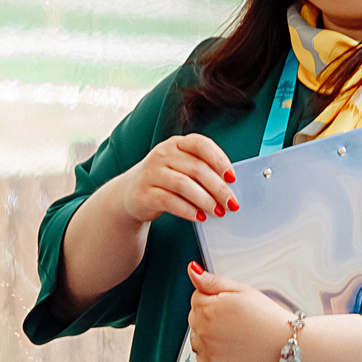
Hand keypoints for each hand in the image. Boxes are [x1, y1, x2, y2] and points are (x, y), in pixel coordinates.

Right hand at [114, 134, 239, 225]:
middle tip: (231, 203)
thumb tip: (228, 188)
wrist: (129, 193)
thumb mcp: (180, 167)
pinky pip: (170, 201)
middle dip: (218, 188)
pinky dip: (188, 210)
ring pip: (184, 185)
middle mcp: (162, 155)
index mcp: (176, 144)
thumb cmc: (164, 180)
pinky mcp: (144, 194)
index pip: (201, 144)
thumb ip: (201, 170)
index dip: (219, 160)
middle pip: (197, 168)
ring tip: (218, 212)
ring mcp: (151, 173)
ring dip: (205, 200)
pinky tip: (199, 217)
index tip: (232, 178)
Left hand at [186, 264, 295, 361]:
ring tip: (232, 334)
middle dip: (209, 315)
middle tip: (234, 320)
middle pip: (194, 317)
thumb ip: (213, 281)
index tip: (228, 305)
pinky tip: (229, 347)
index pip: (196, 297)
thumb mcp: (242, 291)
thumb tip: (193, 271)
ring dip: (207, 334)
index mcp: (209, 308)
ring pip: (196, 337)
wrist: (282, 346)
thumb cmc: (266, 318)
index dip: (213, 298)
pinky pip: (201, 356)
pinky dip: (210, 352)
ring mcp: (207, 349)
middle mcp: (204, 329)